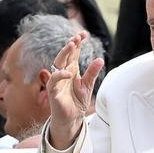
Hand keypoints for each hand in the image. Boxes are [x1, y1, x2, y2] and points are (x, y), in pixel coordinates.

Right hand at [46, 31, 103, 148]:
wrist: (72, 118)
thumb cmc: (77, 102)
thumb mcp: (88, 86)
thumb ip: (92, 73)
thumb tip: (100, 59)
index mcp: (71, 69)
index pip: (73, 53)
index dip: (78, 43)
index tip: (84, 34)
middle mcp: (63, 73)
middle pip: (65, 55)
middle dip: (70, 45)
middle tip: (77, 38)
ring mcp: (57, 81)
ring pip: (57, 63)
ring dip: (64, 53)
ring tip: (72, 45)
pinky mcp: (53, 91)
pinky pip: (54, 80)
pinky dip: (60, 75)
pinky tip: (69, 73)